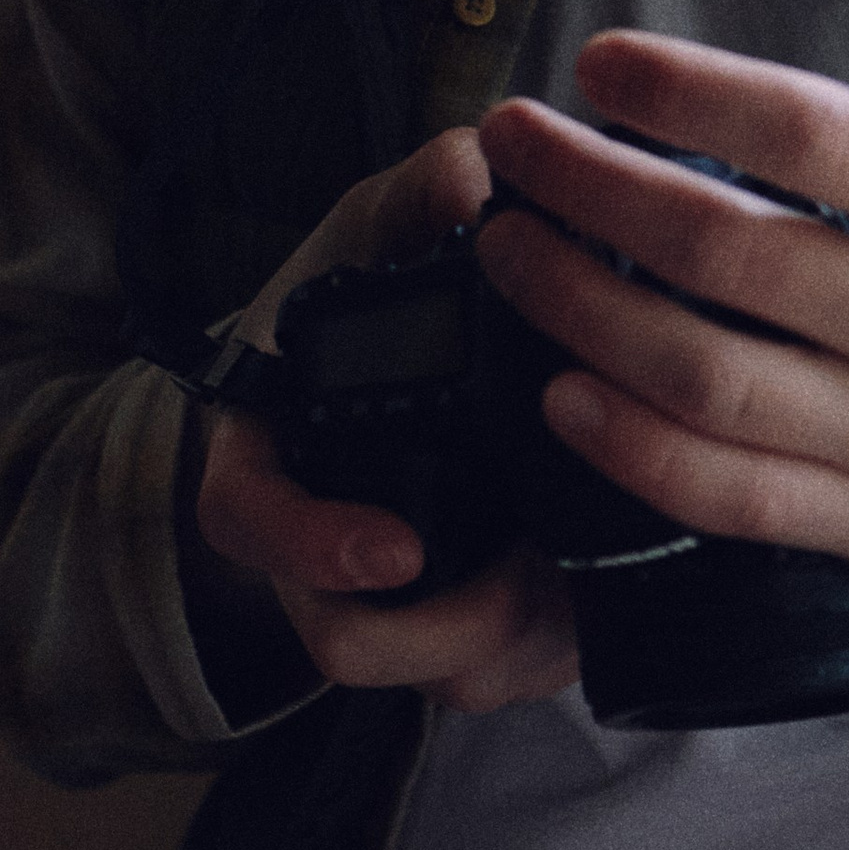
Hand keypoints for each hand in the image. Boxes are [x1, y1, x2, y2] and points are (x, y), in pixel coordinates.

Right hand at [196, 130, 580, 710]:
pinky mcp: (462, 625)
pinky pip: (498, 677)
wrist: (389, 351)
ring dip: (511, 646)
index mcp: (267, 447)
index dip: (312, 549)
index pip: (251, 519)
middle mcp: (314, 539)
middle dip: (445, 629)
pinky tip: (597, 588)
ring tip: (573, 581)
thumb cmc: (366, 288)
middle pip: (349, 638)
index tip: (396, 548)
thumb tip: (471, 172)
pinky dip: (548, 651)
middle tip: (527, 579)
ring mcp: (388, 596)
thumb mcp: (377, 228)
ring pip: (435, 673)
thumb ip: (416, 199)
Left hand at [473, 0, 848, 590]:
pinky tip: (559, 391)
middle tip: (510, 143)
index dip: (689, 94)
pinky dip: (632, 450)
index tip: (599, 61)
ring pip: (705, 380)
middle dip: (589, 189)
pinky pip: (733, 498)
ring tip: (506, 247)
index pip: (814, 138)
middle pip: (725, 254)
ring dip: (577, 310)